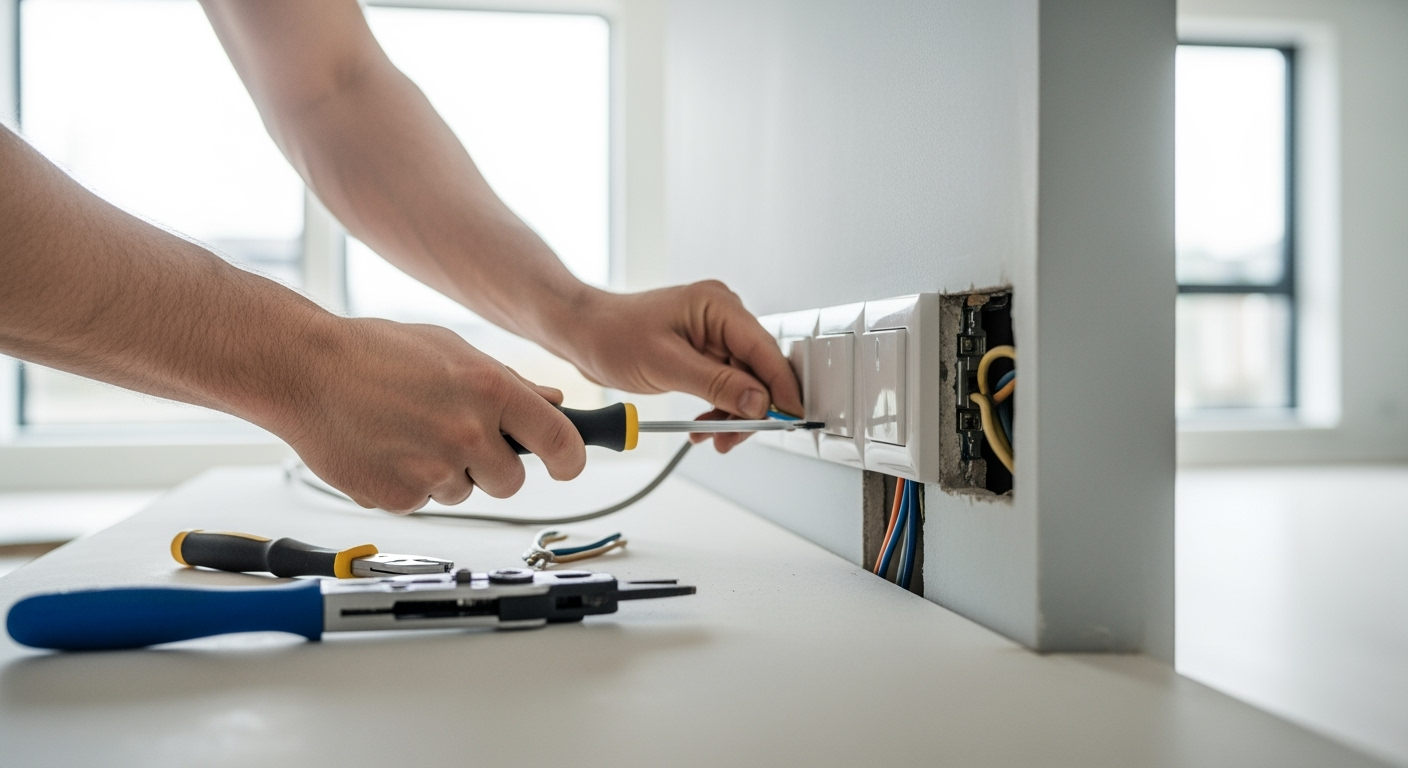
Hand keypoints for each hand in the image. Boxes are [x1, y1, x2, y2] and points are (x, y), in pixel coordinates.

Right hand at [275, 317, 585, 511]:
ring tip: (407, 432)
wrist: (302, 369)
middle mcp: (468, 432)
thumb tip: (553, 403)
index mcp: (490, 389)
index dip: (571, 459)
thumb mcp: (451, 349)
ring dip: (446, 473)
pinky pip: (422, 502)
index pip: (561, 441)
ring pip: (464, 492)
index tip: (568, 465)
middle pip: (512, 481)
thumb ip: (508, 381)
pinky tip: (384, 448)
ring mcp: (434, 469)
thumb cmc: (372, 352)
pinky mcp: (399, 497)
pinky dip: (408, 483)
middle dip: (494, 467)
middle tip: (460, 440)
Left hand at [560, 281, 802, 452]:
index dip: (781, 387)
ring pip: (743, 383)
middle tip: (735, 438)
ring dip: (733, 414)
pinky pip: (725, 385)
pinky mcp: (703, 352)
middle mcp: (722, 317)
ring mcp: (713, 335)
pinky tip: (704, 428)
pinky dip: (718, 409)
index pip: (765, 349)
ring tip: (714, 439)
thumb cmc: (612, 334)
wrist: (582, 333)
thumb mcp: (666, 364)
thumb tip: (759, 401)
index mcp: (718, 306)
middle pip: (758, 370)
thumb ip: (718, 385)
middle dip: (751, 409)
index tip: (791, 417)